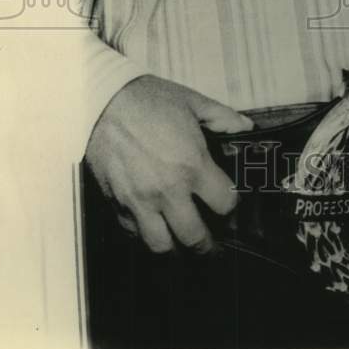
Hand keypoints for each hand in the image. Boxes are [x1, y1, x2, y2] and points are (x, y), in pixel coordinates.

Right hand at [85, 74, 252, 253]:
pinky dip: (146, 235)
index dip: (231, 206)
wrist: (101, 102)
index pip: (224, 203)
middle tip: (213, 243)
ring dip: (176, 248)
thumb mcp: (194, 102)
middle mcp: (168, 191)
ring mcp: (140, 202)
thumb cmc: (148, 100)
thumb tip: (247, 127)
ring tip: (183, 242)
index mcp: (192, 166)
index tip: (229, 205)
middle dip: (208, 244)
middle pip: (195, 237)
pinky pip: (134, 233)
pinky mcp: (116, 203)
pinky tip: (154, 226)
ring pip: (162, 246)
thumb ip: (224, 118)